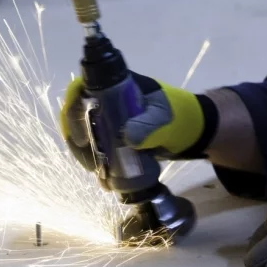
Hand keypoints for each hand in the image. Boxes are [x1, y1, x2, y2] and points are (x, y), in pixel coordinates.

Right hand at [58, 73, 210, 169]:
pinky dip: (98, 165)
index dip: (73, 109)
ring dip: (86, 156)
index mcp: (116, 86)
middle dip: (78, 141)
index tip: (81, 137)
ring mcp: (109, 121)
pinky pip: (97, 150)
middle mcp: (107, 101)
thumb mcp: (166, 118)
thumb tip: (127, 138)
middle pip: (77, 116)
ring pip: (84, 135)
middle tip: (91, 163)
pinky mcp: (114, 140)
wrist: (193, 133)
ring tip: (102, 176)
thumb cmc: (180, 116)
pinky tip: (107, 180)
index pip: (82, 89)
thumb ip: (150, 125)